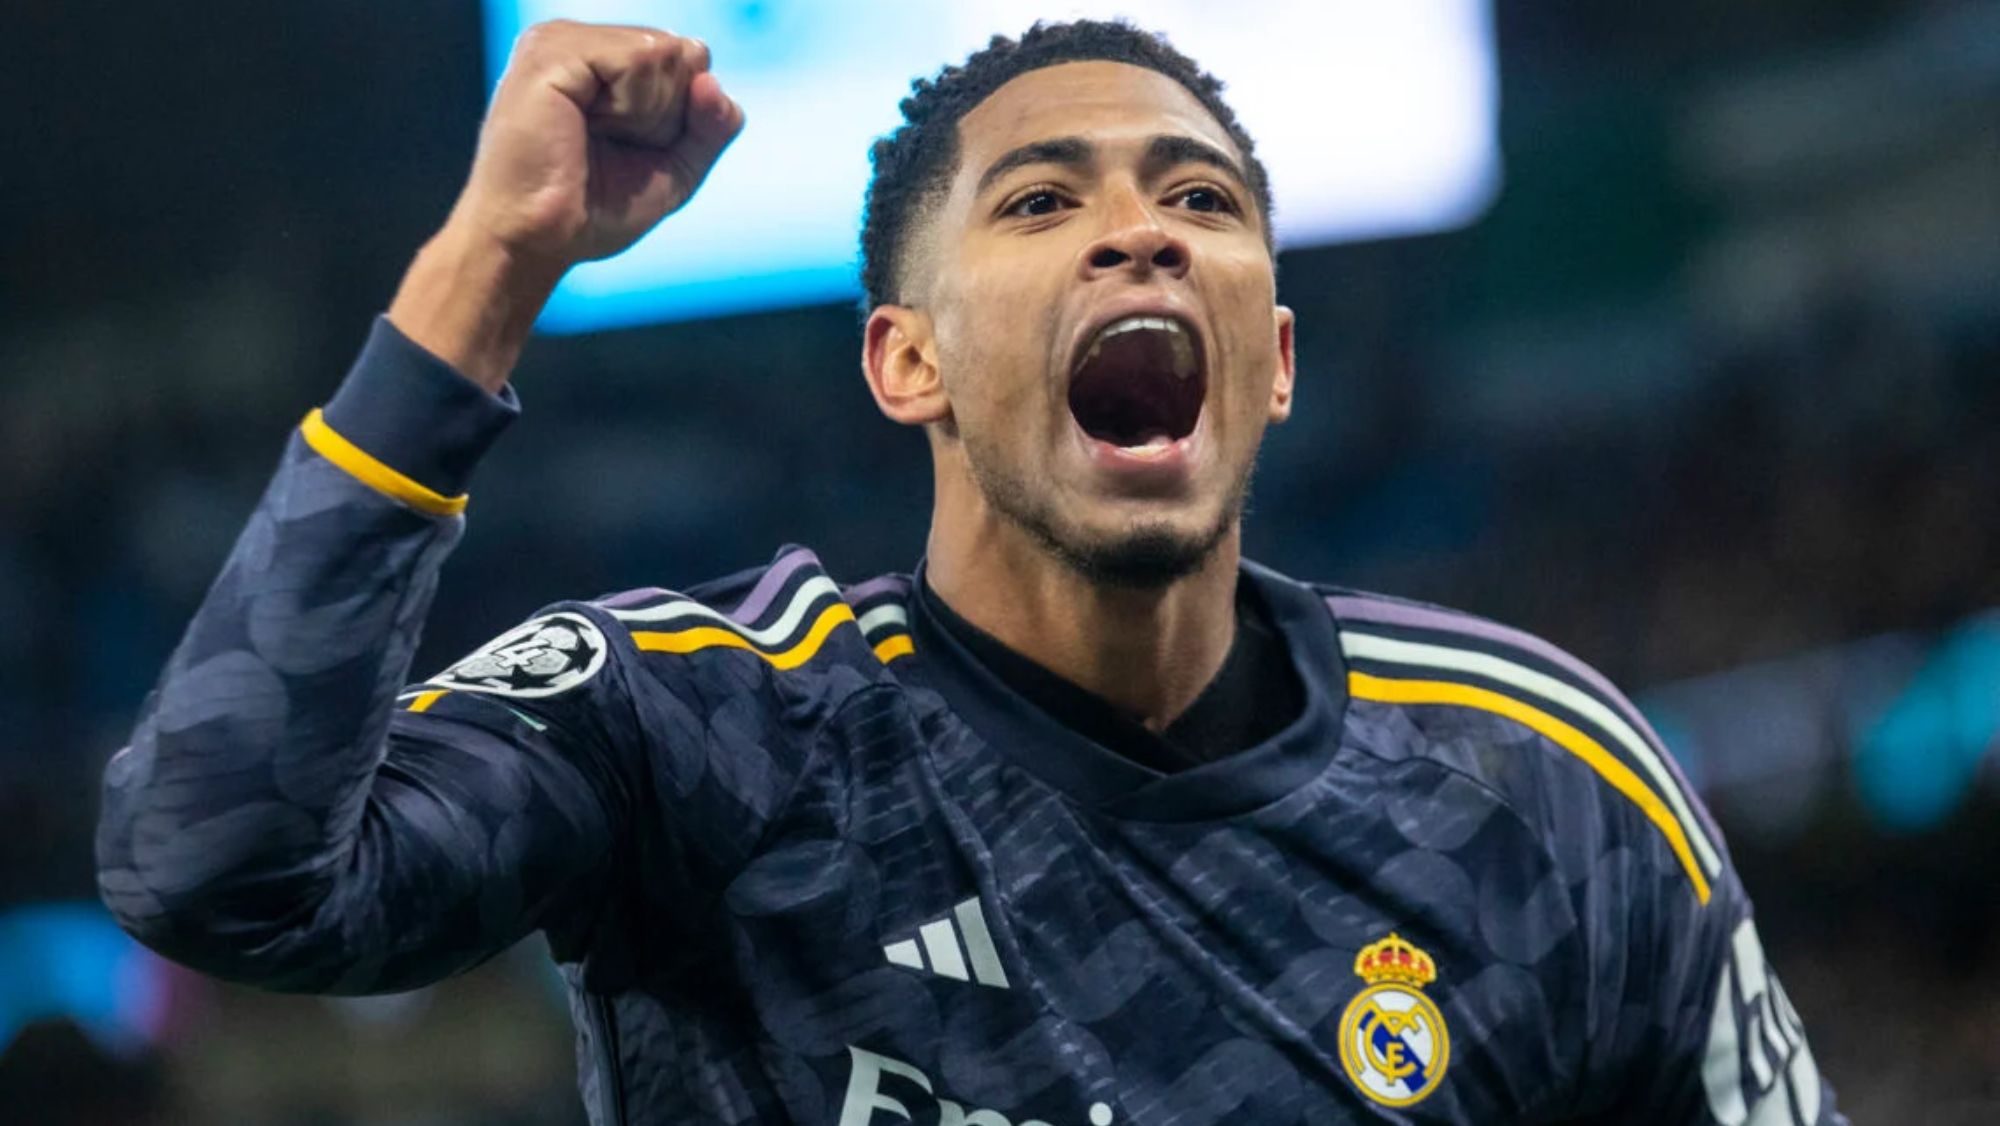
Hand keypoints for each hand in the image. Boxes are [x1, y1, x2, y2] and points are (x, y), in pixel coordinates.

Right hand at [456, 20, 744, 267]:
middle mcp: (582, 40)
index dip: (683, 115)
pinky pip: (639, 57)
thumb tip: (713, 81)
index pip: (690, 59)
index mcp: (605, 60)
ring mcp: (563, 40)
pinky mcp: (553, 52)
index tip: (631, 148)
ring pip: (664, 52)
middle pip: (683, 52)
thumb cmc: (591, 211)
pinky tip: (588, 125)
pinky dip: (632, 106)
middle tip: (609, 146)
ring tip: (594, 136)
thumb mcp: (675, 169)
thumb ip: (710, 127)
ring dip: (647, 113)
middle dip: (667, 115)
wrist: (537, 242)